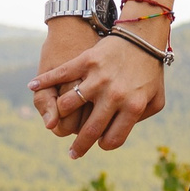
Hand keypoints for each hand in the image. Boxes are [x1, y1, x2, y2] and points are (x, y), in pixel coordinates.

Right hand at [32, 32, 165, 157]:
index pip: (112, 138)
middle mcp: (114, 95)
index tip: (100, 143)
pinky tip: (33, 87)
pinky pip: (61, 74)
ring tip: (59, 122)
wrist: (144, 36)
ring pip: (69, 105)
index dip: (105, 144)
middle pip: (90, 130)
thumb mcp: (156, 99)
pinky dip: (44, 81)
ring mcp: (99, 78)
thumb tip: (122, 132)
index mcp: (133, 107)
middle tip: (73, 154)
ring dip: (61, 116)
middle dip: (79, 147)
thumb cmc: (151, 71)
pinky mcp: (87, 61)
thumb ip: (142, 119)